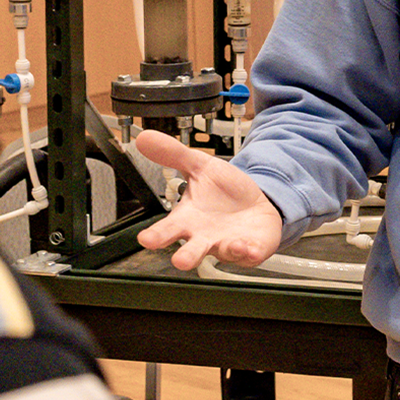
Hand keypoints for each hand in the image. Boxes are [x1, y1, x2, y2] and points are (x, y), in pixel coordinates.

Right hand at [132, 130, 285, 269]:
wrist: (254, 201)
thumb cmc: (222, 192)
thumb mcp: (200, 166)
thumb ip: (173, 155)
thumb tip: (144, 138)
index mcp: (188, 219)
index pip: (167, 230)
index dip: (156, 236)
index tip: (146, 239)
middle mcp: (205, 237)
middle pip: (191, 251)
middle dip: (186, 256)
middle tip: (180, 261)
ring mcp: (228, 244)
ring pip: (225, 252)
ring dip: (228, 250)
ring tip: (231, 245)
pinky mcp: (251, 248)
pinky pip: (251, 254)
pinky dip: (251, 252)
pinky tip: (250, 247)